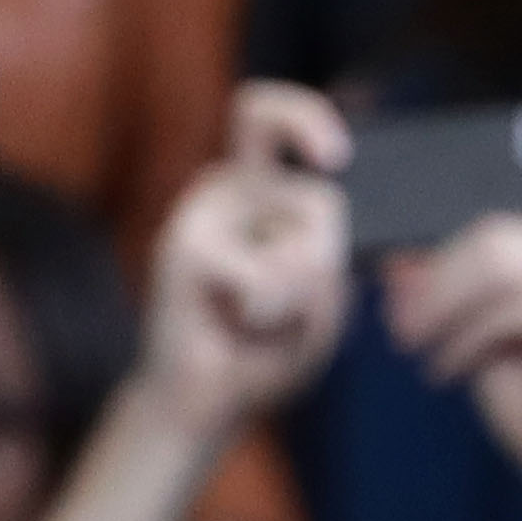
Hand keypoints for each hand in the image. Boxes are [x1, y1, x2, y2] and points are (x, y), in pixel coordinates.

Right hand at [139, 81, 352, 429]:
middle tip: (291, 305)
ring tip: (255, 321)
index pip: (264, 114)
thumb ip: (330, 247)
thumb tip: (331, 198)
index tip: (338, 159)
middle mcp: (221, 192)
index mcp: (251, 190)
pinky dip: (271, 317)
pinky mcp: (183, 249)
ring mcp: (197, 216)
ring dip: (298, 301)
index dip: (306, 118)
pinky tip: (234, 328)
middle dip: (329, 266)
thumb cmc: (260, 351)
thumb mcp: (320, 295)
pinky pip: (268, 278)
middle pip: (319, 197)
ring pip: (303, 243)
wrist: (200, 406)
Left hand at [383, 60, 521, 470]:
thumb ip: (455, 291)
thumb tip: (402, 262)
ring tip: (415, 351)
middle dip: (434, 278)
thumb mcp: (483, 336)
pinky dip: (458, 341)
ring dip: (437, 310)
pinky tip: (445, 373)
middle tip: (396, 325)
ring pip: (491, 263)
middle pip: (495, 233)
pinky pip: (500, 305)